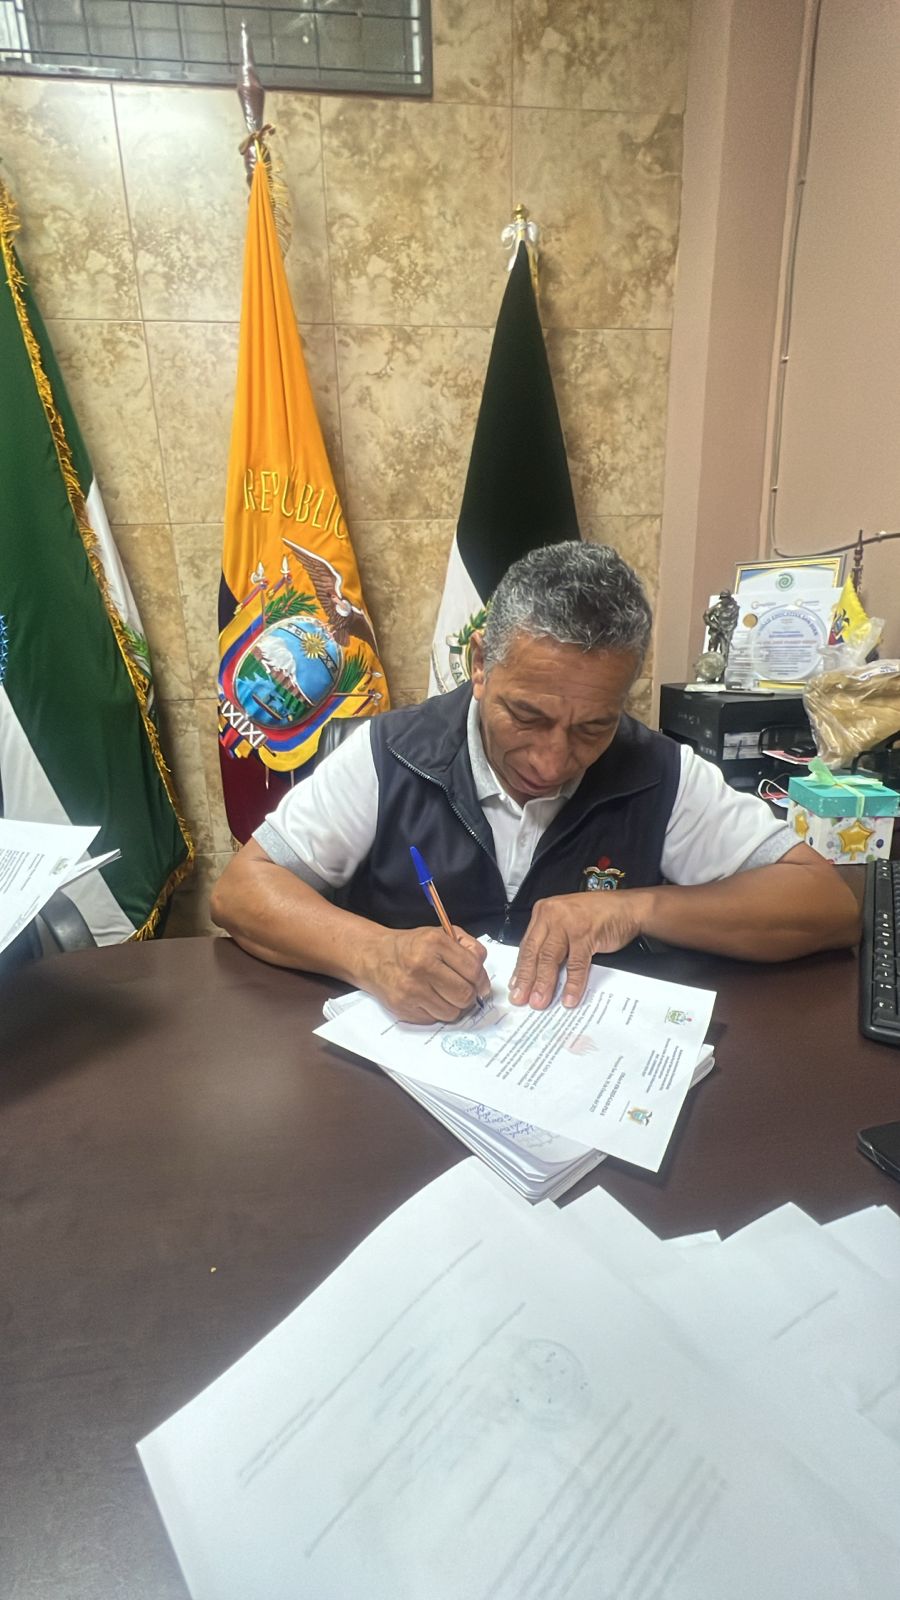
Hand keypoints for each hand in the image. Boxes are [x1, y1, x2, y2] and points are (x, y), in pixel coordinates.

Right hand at [365, 925, 489, 1023]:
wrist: (375, 956)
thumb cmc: (413, 946)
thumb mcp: (442, 934)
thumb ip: (469, 948)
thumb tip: (483, 978)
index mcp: (434, 942)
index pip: (473, 969)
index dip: (481, 980)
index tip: (480, 984)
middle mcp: (421, 965)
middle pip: (464, 995)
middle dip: (468, 995)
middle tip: (462, 990)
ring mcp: (411, 989)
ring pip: (452, 1012)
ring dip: (453, 1006)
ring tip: (444, 994)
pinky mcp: (403, 1007)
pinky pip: (434, 1019)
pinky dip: (437, 1011)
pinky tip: (429, 998)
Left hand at [510, 892, 646, 1009]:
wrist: (628, 908)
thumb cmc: (598, 915)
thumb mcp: (566, 921)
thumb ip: (551, 940)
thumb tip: (537, 971)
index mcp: (543, 912)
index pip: (527, 944)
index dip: (520, 968)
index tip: (515, 986)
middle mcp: (552, 915)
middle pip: (534, 952)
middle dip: (527, 979)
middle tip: (520, 999)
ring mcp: (569, 924)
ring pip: (550, 958)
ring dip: (544, 983)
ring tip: (539, 1001)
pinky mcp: (586, 934)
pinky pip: (576, 964)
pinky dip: (573, 983)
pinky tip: (569, 997)